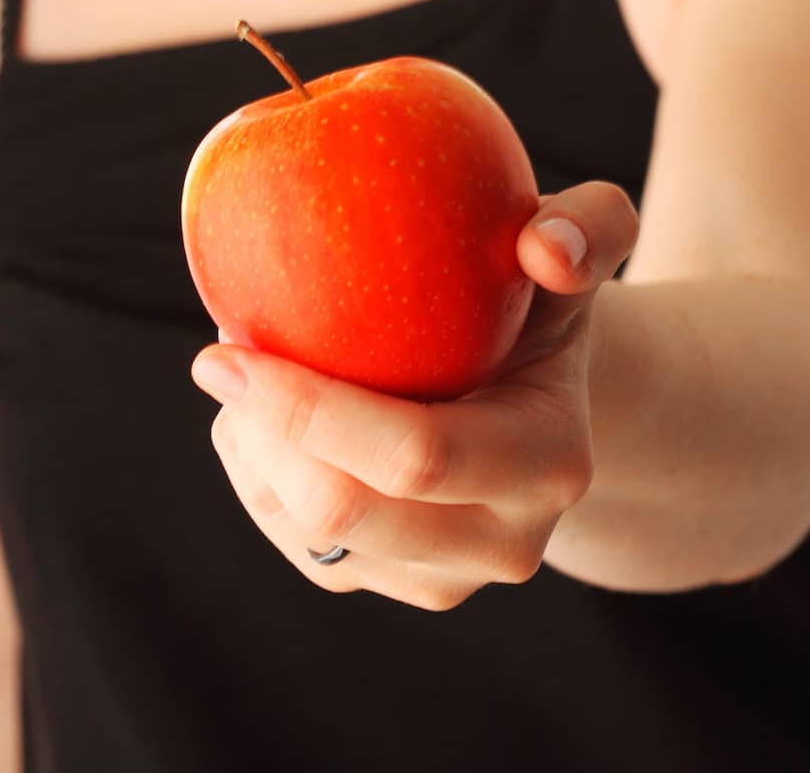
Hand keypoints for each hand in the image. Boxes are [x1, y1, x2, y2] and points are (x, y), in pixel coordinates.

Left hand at [190, 180, 638, 610]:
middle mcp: (505, 541)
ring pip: (309, 536)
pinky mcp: (399, 583)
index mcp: (549, 461)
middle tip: (220, 354)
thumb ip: (590, 226)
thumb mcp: (578, 240)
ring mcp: (448, 576)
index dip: (308, 409)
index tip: (227, 344)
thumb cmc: (540, 286)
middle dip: (262, 434)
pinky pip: (300, 546)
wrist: (539, 376)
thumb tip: (543, 249)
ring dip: (255, 454)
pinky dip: (263, 478)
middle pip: (344, 513)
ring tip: (249, 372)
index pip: (415, 456)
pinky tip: (264, 414)